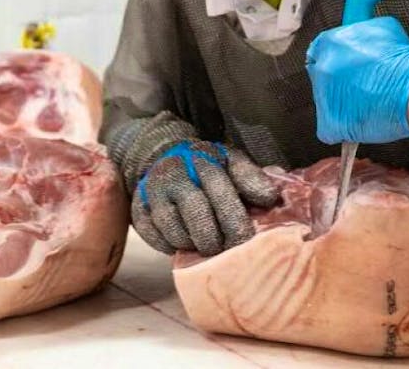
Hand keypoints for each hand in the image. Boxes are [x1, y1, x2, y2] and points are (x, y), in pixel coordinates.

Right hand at [132, 140, 279, 255]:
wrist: (163, 157)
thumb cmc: (207, 168)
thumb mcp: (231, 163)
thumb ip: (252, 178)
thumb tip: (270, 198)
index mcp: (202, 159)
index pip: (219, 187)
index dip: (233, 216)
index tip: (246, 239)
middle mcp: (174, 173)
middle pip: (195, 210)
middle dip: (214, 237)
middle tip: (227, 251)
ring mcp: (152, 192)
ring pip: (173, 228)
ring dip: (193, 244)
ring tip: (207, 246)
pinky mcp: (138, 211)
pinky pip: (154, 238)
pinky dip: (171, 246)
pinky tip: (185, 244)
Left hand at [306, 0, 408, 144]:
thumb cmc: (402, 57)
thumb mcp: (381, 22)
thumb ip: (363, 9)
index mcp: (327, 44)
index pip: (322, 52)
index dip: (339, 60)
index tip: (353, 66)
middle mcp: (321, 69)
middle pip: (322, 76)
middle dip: (339, 80)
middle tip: (363, 83)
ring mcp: (324, 97)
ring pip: (326, 101)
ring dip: (341, 101)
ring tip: (367, 100)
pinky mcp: (331, 121)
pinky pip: (328, 128)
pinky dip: (340, 127)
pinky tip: (357, 120)